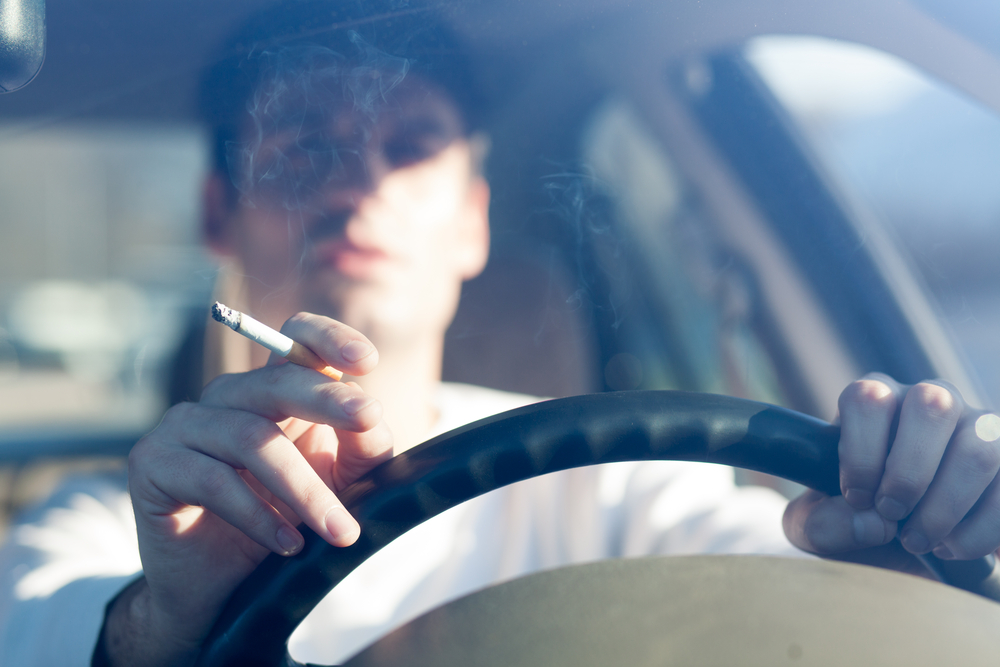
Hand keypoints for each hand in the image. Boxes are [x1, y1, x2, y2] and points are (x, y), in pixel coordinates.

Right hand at [108, 313, 392, 665]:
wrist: (218, 591)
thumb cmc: (284, 525)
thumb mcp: (339, 485)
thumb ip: (361, 448)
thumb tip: (370, 417)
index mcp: (274, 391)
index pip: (296, 338)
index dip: (329, 338)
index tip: (368, 362)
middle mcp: (227, 397)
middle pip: (277, 381)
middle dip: (329, 399)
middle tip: (370, 420)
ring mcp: (185, 424)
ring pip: (252, 438)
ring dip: (305, 488)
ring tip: (340, 531)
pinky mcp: (152, 462)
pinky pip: (214, 480)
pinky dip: (259, 515)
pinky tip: (289, 544)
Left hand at [784, 373, 999, 566]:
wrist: (904, 551)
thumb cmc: (853, 523)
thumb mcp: (817, 528)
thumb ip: (822, 523)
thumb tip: (870, 522)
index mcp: (872, 402)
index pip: (867, 399)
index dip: (861, 453)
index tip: (858, 498)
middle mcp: (928, 401)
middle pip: (931, 406)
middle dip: (909, 473)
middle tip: (891, 514)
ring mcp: (976, 426)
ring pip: (978, 447)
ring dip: (946, 505)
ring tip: (919, 540)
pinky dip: (980, 529)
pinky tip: (952, 547)